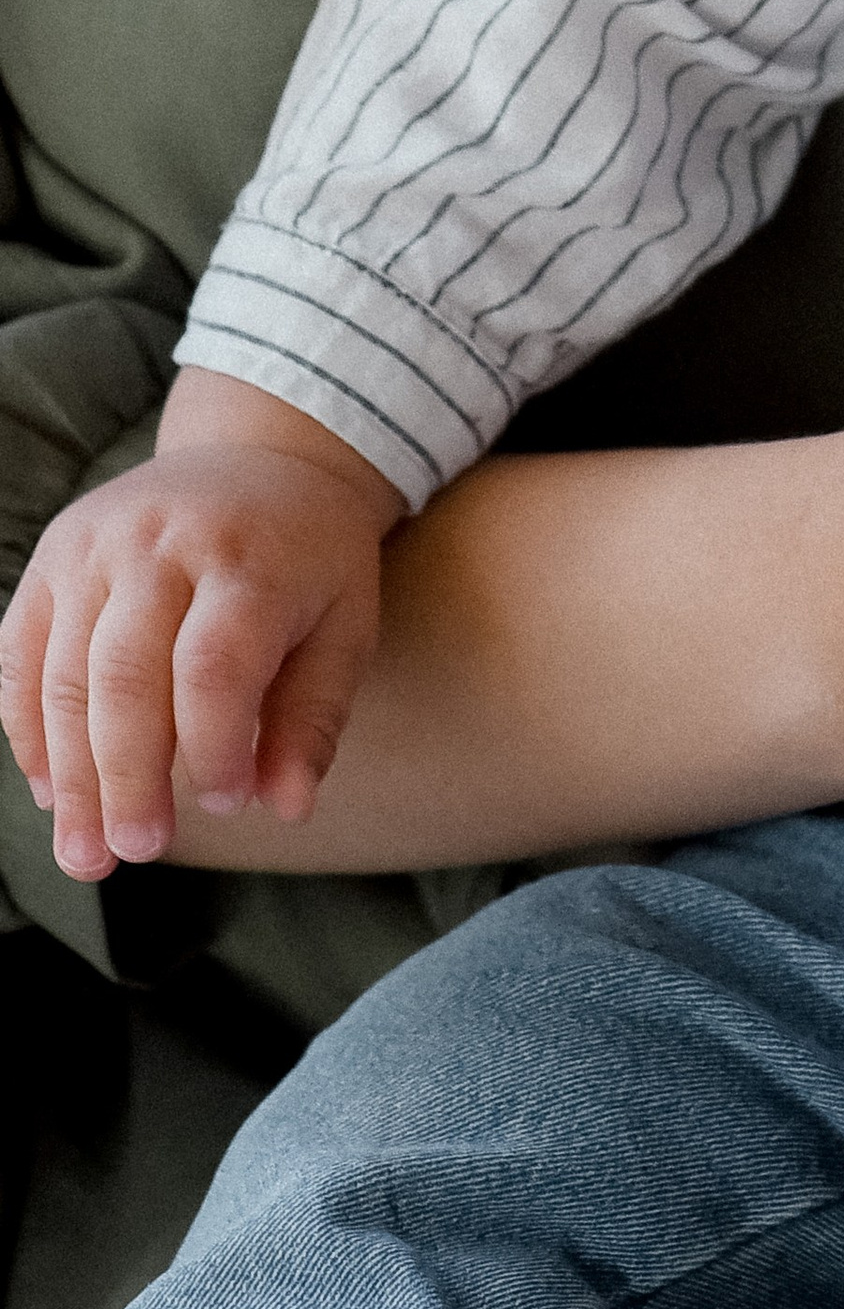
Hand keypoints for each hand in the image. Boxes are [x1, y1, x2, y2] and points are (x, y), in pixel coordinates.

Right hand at [0, 373, 404, 878]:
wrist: (261, 455)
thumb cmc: (310, 558)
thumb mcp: (345, 621)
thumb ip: (316, 714)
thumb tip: (288, 807)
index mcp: (249, 556)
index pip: (215, 664)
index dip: (214, 744)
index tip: (228, 802)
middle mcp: (162, 542)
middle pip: (125, 675)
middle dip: (125, 778)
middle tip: (135, 852)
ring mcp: (96, 544)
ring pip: (64, 674)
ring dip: (70, 775)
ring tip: (85, 853)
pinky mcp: (54, 556)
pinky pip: (21, 653)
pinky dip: (28, 730)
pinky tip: (51, 792)